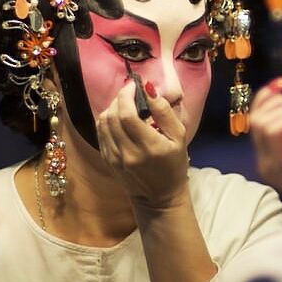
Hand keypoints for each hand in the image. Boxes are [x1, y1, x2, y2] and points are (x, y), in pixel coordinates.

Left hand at [96, 80, 189, 210]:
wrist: (159, 197)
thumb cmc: (174, 165)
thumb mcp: (179, 137)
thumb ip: (165, 112)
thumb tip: (149, 89)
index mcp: (149, 146)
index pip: (127, 114)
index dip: (126, 95)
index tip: (134, 84)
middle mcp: (128, 153)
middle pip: (112, 116)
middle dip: (119, 98)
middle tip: (130, 91)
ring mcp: (115, 158)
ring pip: (103, 123)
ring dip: (111, 107)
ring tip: (124, 102)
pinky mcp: (108, 160)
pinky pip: (101, 133)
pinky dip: (107, 120)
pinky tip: (118, 117)